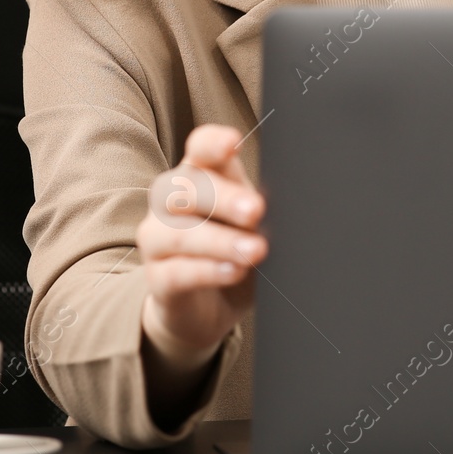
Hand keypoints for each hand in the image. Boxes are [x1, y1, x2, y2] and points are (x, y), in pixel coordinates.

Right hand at [137, 124, 265, 371]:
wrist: (206, 309)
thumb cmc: (234, 252)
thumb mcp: (254, 226)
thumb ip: (262, 209)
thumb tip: (296, 204)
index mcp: (199, 176)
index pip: (199, 149)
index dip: (212, 144)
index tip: (233, 144)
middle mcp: (170, 201)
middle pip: (187, 187)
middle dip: (224, 197)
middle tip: (256, 210)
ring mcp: (156, 240)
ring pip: (179, 233)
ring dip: (221, 241)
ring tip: (255, 251)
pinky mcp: (156, 279)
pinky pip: (176, 272)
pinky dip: (208, 271)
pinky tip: (234, 272)